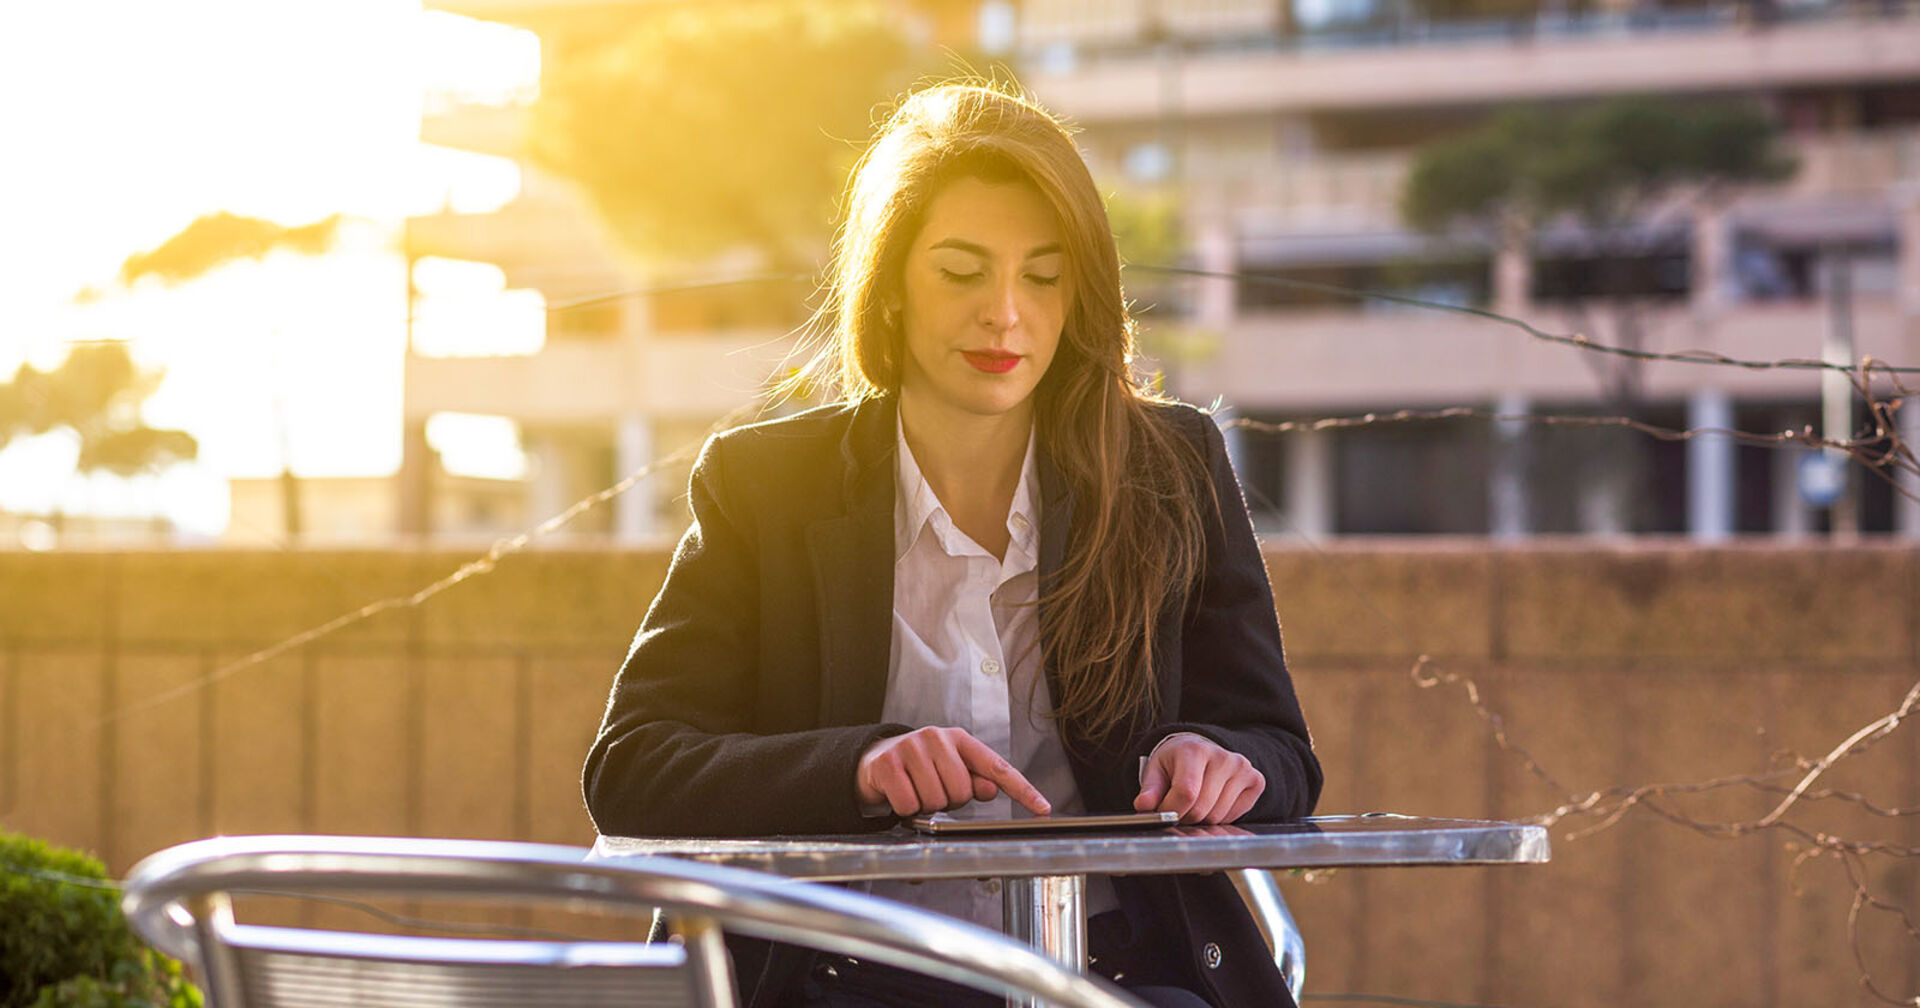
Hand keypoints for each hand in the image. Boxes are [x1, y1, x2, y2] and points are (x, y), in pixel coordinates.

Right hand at [857, 726, 1052, 817]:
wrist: (874, 760)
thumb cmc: (919, 768)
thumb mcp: (950, 770)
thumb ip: (974, 780)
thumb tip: (990, 789)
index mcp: (960, 740)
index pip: (997, 767)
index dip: (1022, 789)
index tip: (1042, 808)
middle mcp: (938, 738)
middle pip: (962, 791)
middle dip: (949, 801)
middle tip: (934, 791)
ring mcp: (912, 748)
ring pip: (936, 800)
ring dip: (926, 805)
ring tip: (917, 790)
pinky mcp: (889, 763)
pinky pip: (910, 804)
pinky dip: (905, 808)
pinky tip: (900, 793)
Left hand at [1133, 735, 1263, 824]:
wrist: (1201, 749)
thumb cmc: (1176, 761)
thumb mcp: (1156, 769)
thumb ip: (1150, 788)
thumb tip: (1144, 806)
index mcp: (1194, 750)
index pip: (1186, 792)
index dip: (1171, 810)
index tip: (1164, 812)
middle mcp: (1222, 757)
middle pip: (1202, 808)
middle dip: (1185, 817)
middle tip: (1179, 809)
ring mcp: (1242, 768)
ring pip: (1218, 817)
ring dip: (1202, 819)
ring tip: (1195, 804)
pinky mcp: (1256, 781)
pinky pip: (1235, 816)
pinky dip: (1221, 817)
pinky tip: (1213, 802)